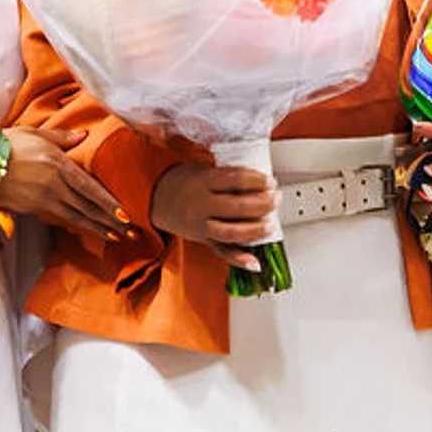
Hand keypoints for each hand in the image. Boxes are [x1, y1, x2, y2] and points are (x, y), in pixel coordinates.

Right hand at [0, 127, 126, 241]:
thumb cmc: (6, 143)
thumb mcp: (35, 134)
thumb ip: (62, 137)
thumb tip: (83, 136)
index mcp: (58, 165)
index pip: (90, 188)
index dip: (109, 203)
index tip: (125, 215)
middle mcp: (54, 186)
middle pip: (87, 207)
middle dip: (110, 221)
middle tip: (130, 233)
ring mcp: (43, 200)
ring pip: (76, 217)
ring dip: (96, 228)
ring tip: (114, 237)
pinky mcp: (32, 209)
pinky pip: (60, 218)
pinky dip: (76, 225)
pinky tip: (86, 229)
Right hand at [150, 163, 276, 273]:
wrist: (155, 199)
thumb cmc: (183, 182)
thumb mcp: (202, 170)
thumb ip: (226, 176)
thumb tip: (258, 182)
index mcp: (203, 182)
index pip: (235, 179)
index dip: (256, 181)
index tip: (270, 181)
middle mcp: (201, 204)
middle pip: (237, 207)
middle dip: (262, 204)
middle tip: (276, 198)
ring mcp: (201, 225)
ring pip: (232, 232)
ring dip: (256, 230)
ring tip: (271, 225)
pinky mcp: (202, 240)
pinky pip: (222, 251)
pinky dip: (239, 259)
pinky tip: (255, 262)